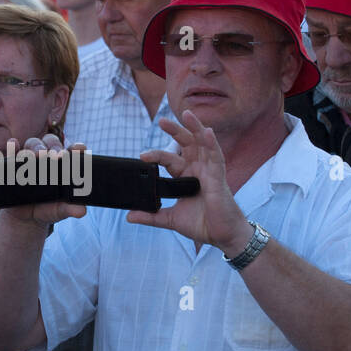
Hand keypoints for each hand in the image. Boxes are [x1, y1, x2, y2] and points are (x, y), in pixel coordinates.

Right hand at [0, 136, 87, 226]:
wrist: (25, 217)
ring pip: (33, 143)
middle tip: (56, 155)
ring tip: (37, 155)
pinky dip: (13, 145)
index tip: (78, 149)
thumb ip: (69, 209)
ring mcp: (30, 158)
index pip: (71, 150)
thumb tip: (81, 211)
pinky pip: (13, 150)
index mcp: (63, 164)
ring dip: (35, 146)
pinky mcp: (14, 162)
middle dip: (54, 146)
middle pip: (51, 142)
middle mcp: (47, 157)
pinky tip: (14, 144)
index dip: (75, 148)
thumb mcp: (58, 210)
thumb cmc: (46, 209)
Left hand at [127, 111, 250, 252]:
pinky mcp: (219, 177)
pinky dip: (211, 143)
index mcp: (185, 176)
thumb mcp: (171, 219)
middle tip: (162, 121)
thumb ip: (151, 216)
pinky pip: (216, 157)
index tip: (142, 156)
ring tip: (187, 114)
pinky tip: (206, 131)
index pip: (170, 160)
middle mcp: (197, 170)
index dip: (156, 155)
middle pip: (186, 144)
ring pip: (202, 144)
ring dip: (195, 128)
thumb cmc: (202, 224)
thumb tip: (129, 217)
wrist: (221, 236)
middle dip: (175, 131)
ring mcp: (209, 171)